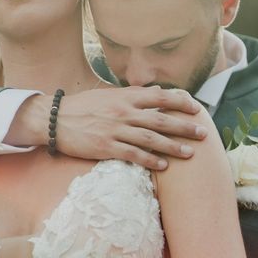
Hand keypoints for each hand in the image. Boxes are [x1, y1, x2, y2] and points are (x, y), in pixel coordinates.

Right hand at [8, 86, 206, 169]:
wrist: (54, 119)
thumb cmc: (82, 106)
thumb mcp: (108, 94)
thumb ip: (132, 94)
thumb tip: (157, 91)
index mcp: (125, 96)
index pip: (160, 97)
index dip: (180, 102)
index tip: (196, 108)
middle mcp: (124, 112)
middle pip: (161, 119)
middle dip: (184, 126)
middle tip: (203, 133)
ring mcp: (116, 130)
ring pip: (151, 139)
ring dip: (173, 146)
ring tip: (190, 153)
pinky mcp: (107, 147)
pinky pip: (133, 154)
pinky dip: (150, 160)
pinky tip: (163, 166)